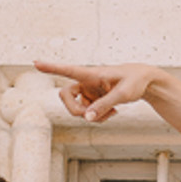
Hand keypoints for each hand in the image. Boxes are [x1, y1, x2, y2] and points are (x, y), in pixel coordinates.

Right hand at [34, 61, 154, 122]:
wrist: (144, 82)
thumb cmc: (135, 81)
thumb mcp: (123, 94)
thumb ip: (104, 105)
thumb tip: (87, 118)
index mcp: (92, 74)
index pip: (68, 70)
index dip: (51, 67)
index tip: (35, 62)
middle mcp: (86, 82)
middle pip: (65, 97)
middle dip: (75, 110)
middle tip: (89, 117)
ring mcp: (88, 92)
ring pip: (77, 109)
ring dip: (91, 116)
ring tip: (111, 113)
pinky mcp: (93, 100)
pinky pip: (88, 113)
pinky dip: (98, 117)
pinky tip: (111, 113)